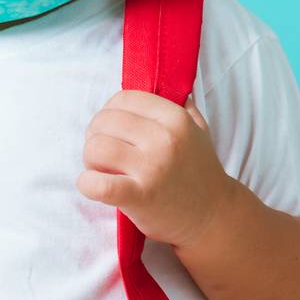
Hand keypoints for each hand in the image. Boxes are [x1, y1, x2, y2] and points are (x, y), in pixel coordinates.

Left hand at [75, 90, 239, 248]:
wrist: (213, 217)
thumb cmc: (198, 171)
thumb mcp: (197, 130)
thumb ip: (179, 104)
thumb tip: (161, 81)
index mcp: (176, 118)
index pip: (123, 99)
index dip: (110, 113)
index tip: (115, 132)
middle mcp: (164, 139)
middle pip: (103, 122)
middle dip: (97, 137)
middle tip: (107, 156)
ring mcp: (152, 168)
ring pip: (95, 148)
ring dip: (91, 161)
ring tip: (104, 171)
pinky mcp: (140, 197)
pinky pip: (97, 184)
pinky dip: (87, 184)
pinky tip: (94, 186)